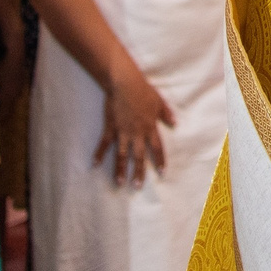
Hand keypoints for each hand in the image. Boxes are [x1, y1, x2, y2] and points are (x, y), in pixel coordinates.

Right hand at [94, 62, 173, 186]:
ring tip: (119, 183)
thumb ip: (166, 114)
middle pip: (139, 156)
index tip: (162, 173)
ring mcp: (122, 132)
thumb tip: (175, 123)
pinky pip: (104, 144)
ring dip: (120, 170)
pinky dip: (99, 154)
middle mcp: (137, 133)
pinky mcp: (110, 128)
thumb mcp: (159, 101)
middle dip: (139, 172)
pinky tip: (94, 165)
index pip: (157, 148)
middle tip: (137, 186)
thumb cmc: (143, 90)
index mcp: (150, 127)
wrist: (124, 83)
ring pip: (121, 155)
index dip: (160, 161)